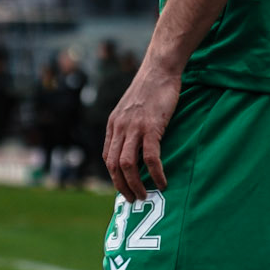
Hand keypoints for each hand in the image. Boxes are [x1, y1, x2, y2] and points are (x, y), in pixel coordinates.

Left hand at [104, 58, 180, 201]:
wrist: (159, 69)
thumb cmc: (150, 89)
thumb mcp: (130, 108)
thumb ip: (128, 126)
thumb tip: (133, 146)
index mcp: (113, 124)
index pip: (107, 157)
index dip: (114, 176)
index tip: (124, 188)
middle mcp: (120, 127)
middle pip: (113, 166)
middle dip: (121, 187)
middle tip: (133, 200)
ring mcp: (134, 127)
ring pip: (128, 165)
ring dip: (136, 185)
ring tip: (146, 195)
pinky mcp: (152, 126)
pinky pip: (151, 157)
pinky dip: (155, 174)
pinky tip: (162, 182)